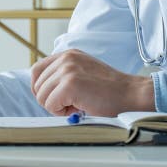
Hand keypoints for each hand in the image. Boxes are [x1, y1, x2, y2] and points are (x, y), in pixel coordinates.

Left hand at [29, 49, 153, 116]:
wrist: (129, 94)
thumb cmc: (108, 90)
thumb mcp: (82, 72)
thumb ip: (63, 75)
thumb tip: (40, 90)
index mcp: (68, 54)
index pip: (37, 70)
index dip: (41, 88)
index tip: (53, 98)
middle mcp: (66, 58)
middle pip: (37, 85)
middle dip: (50, 100)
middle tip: (71, 103)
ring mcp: (67, 69)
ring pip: (42, 97)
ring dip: (57, 107)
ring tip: (77, 104)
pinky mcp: (69, 84)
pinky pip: (50, 105)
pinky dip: (62, 112)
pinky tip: (79, 108)